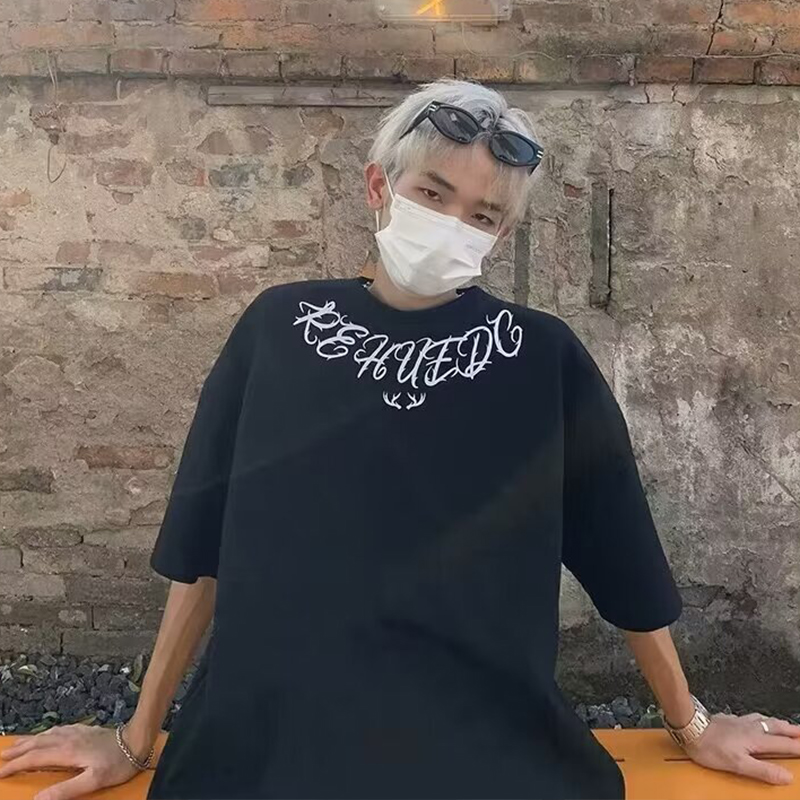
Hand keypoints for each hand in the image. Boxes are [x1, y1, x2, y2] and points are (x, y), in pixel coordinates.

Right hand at [0, 723, 144, 799]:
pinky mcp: (84, 730)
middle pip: (36, 744)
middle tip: (1, 757)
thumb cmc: (117, 763)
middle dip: (17, 751)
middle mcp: (68, 739)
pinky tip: (45, 736)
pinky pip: (58, 730)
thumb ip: (65, 790)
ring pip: (46, 735)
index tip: (0, 773)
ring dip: (28, 741)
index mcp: (67, 752)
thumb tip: (38, 799)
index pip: (34, 758)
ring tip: (15, 746)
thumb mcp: (93, 781)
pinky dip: (44, 734)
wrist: (137, 739)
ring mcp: (76, 732)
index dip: (15, 765)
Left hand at [684, 711, 799, 784]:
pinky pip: (748, 717)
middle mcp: (750, 728)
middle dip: (791, 730)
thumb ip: (763, 771)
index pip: (783, 744)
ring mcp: (738, 721)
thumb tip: (786, 776)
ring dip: (776, 723)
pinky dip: (758, 719)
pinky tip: (752, 720)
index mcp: (755, 740)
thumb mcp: (738, 764)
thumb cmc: (710, 747)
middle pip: (775, 727)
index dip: (797, 747)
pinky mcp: (727, 719)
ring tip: (783, 724)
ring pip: (762, 720)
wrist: (689, 727)